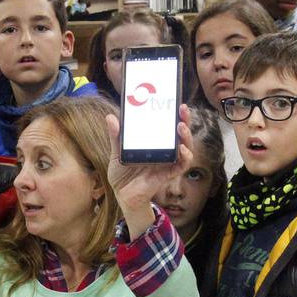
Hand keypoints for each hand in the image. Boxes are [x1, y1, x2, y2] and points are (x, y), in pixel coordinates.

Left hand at [104, 106, 195, 231]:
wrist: (122, 195)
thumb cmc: (122, 173)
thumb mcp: (117, 152)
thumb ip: (116, 136)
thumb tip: (111, 117)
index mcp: (154, 143)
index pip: (168, 126)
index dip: (174, 114)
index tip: (175, 102)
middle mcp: (164, 151)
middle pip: (180, 133)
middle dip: (184, 120)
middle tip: (182, 108)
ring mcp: (168, 162)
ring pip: (185, 146)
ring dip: (186, 136)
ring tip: (181, 126)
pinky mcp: (169, 174)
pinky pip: (182, 164)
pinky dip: (184, 156)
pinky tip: (181, 149)